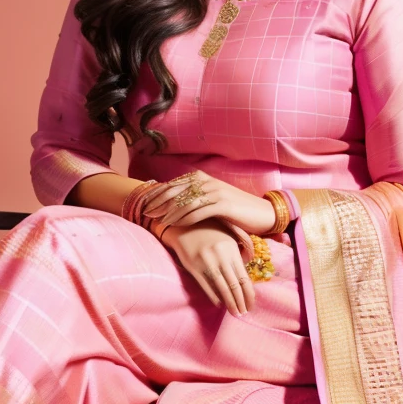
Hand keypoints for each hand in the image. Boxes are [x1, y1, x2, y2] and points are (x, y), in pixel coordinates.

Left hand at [141, 172, 275, 236]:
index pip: (171, 185)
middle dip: (158, 203)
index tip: (141, 205)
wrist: (260, 212)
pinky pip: (199, 211)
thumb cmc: (233, 209)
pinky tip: (176, 225)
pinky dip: (185, 218)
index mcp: (200, 178)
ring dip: (169, 212)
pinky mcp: (223, 204)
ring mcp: (215, 192)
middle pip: (175, 192)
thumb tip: (169, 205)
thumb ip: (192, 198)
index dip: (155, 195)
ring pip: (185, 202)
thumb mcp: (210, 200)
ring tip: (157, 222)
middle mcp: (206, 182)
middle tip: (145, 214)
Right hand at [158, 220, 255, 314]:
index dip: (249, 294)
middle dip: (241, 302)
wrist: (183, 226)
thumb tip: (246, 277)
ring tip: (234, 312)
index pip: (244, 278)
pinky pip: (206, 286)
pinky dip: (214, 297)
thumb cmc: (209, 232)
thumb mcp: (228, 237)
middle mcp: (221, 257)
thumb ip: (239, 254)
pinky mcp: (193, 268)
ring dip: (230, 303)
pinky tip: (219, 304)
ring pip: (222, 288)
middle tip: (244, 313)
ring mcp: (206, 263)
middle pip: (235, 286)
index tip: (251, 305)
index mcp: (231, 250)